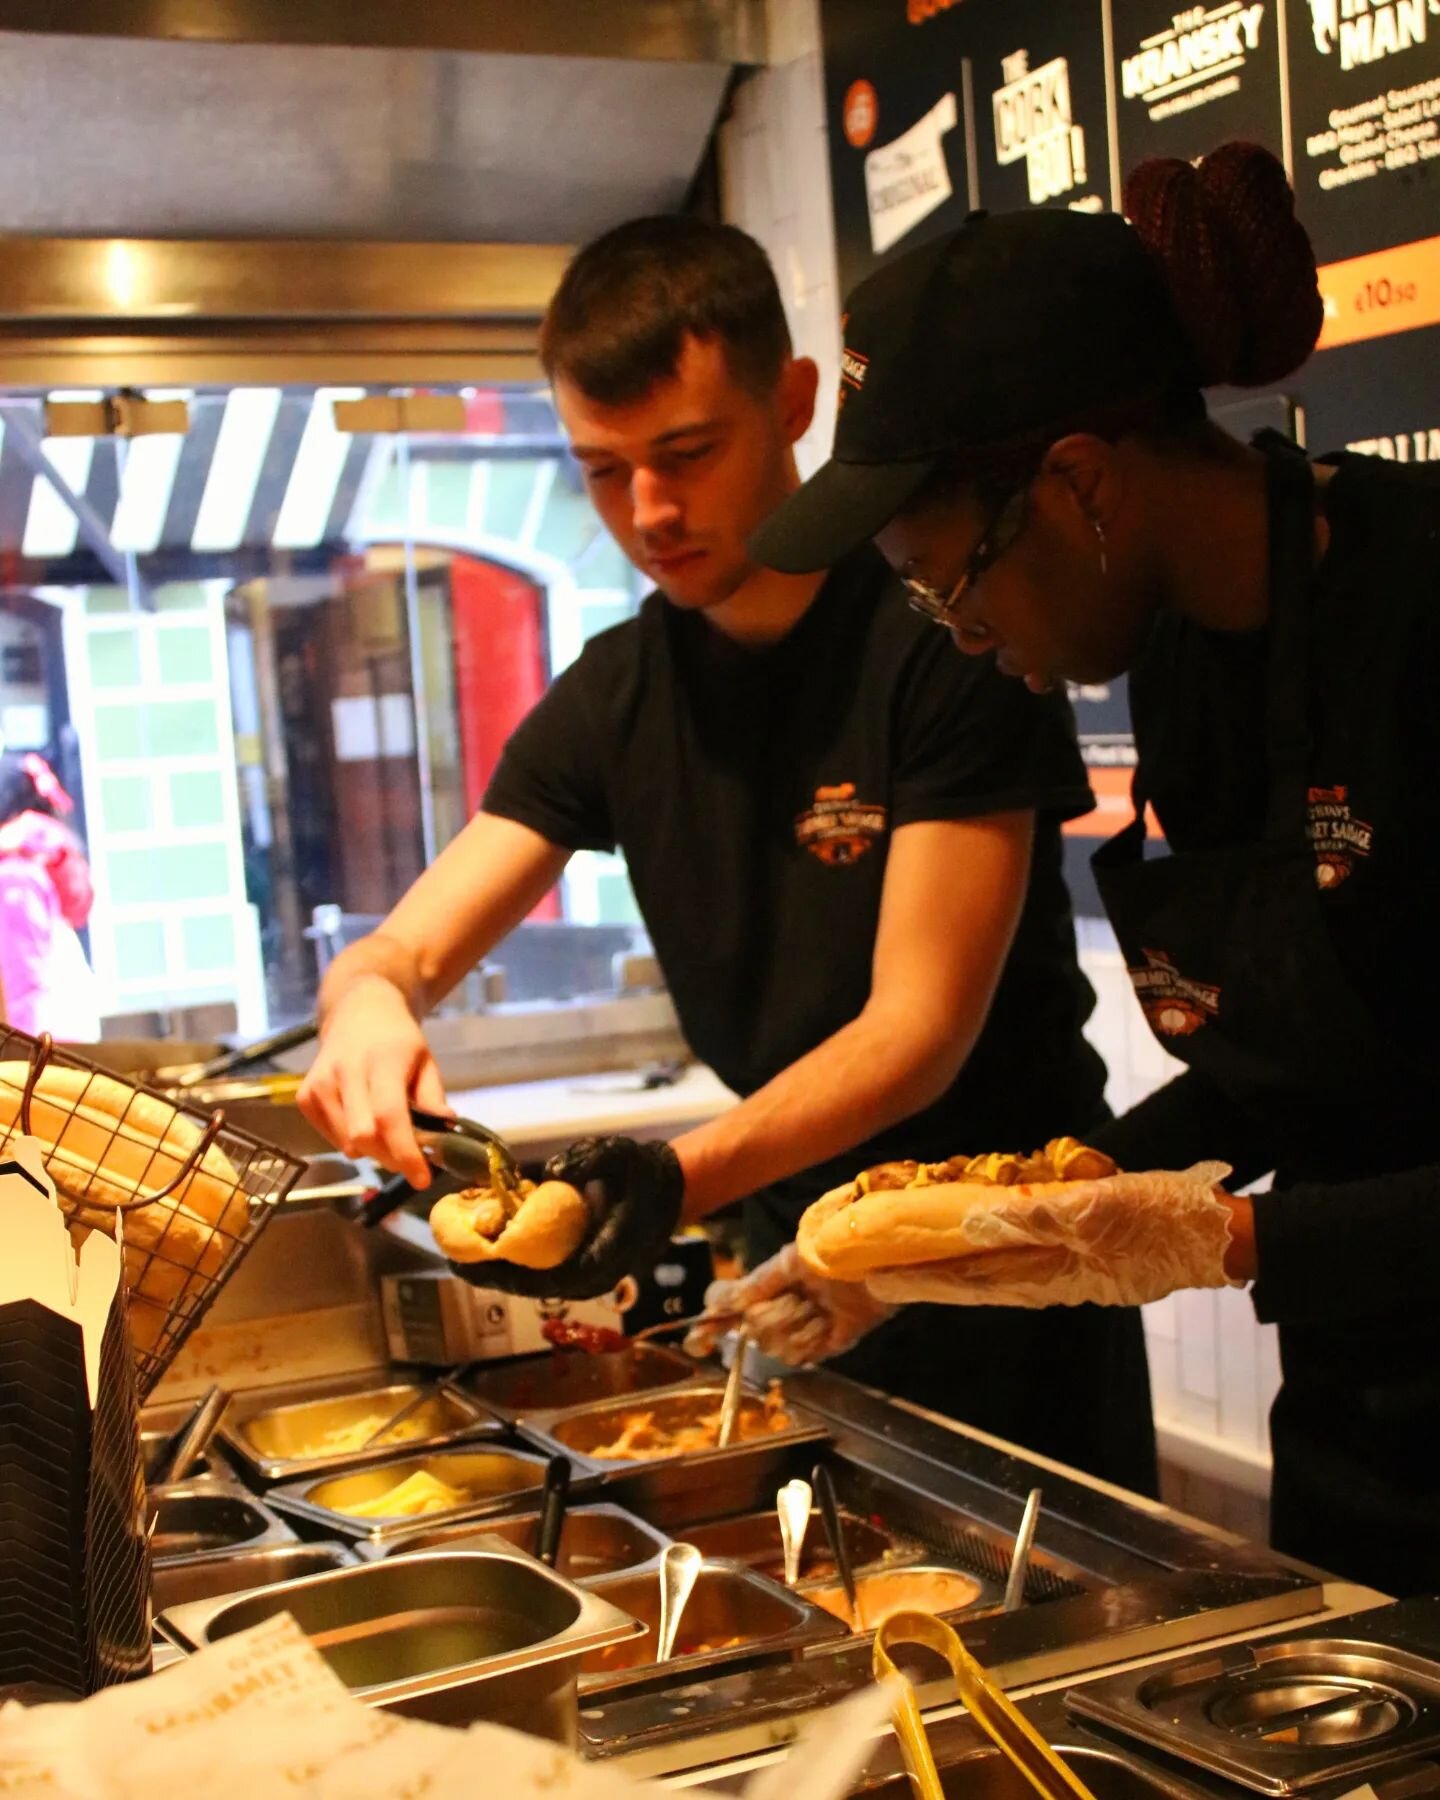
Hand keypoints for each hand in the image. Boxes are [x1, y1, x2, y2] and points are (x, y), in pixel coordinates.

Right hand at [297, 977, 447, 1187]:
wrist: (358, 1011)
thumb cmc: (398, 1039)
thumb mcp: (425, 1061)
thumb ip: (433, 1098)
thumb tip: (445, 1134)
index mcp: (381, 1060)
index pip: (389, 1116)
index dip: (406, 1152)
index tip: (423, 1179)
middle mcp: (345, 1071)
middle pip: (364, 1136)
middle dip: (391, 1157)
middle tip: (410, 1158)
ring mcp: (319, 1084)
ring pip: (347, 1143)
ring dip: (374, 1152)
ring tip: (389, 1136)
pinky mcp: (305, 1096)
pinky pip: (331, 1138)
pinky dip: (352, 1142)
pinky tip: (364, 1122)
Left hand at [448, 1136, 683, 1299]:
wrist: (672, 1186)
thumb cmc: (645, 1174)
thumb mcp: (619, 1156)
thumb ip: (586, 1159)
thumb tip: (548, 1173)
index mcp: (600, 1257)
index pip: (542, 1277)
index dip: (500, 1274)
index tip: (466, 1266)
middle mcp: (589, 1272)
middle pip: (529, 1282)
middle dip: (490, 1271)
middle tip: (452, 1256)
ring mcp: (584, 1268)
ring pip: (532, 1276)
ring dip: (498, 1264)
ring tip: (462, 1247)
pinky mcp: (580, 1259)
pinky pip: (541, 1266)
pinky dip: (514, 1254)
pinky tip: (489, 1237)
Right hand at [685, 1242, 893, 1365]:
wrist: (872, 1265)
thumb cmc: (833, 1254)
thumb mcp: (789, 1261)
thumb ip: (756, 1283)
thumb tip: (722, 1303)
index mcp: (766, 1289)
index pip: (727, 1311)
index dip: (709, 1327)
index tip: (697, 1340)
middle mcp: (778, 1312)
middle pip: (751, 1332)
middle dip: (772, 1315)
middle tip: (797, 1297)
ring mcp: (798, 1331)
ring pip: (772, 1346)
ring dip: (793, 1325)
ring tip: (815, 1307)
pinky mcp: (821, 1348)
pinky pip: (798, 1356)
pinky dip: (809, 1338)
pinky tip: (825, 1323)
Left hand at [863, 1161, 1240, 1309]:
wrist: (1216, 1234)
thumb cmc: (1162, 1220)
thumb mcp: (1101, 1209)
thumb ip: (1039, 1217)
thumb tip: (978, 1221)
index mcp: (1046, 1271)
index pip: (966, 1277)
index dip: (918, 1278)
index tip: (872, 1278)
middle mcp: (1045, 1276)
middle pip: (969, 1277)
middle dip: (919, 1276)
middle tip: (869, 1274)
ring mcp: (1061, 1268)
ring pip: (988, 1270)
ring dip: (944, 1266)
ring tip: (903, 1261)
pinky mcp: (1078, 1253)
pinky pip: (1017, 1256)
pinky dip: (984, 1254)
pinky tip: (972, 1244)